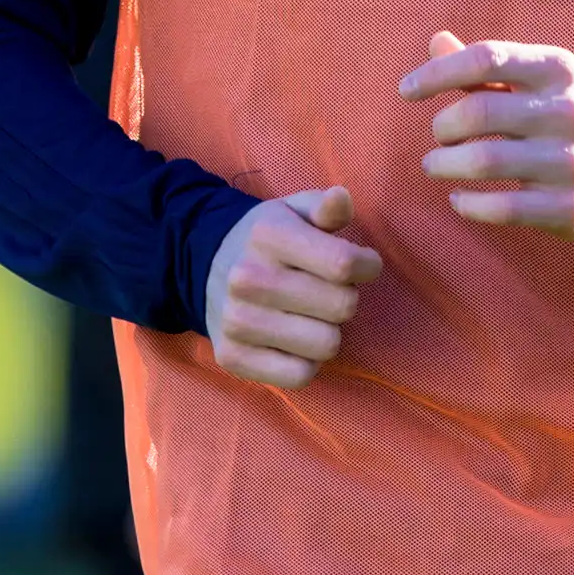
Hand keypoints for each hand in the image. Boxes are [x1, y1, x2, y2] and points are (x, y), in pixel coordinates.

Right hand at [203, 187, 382, 387]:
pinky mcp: (232, 357)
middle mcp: (247, 278)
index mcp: (268, 235)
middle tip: (327, 292)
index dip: (367, 266)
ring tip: (310, 315)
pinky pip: (300, 376)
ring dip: (328, 332)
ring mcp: (236, 321)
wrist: (206, 267)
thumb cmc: (269, 239)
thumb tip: (342, 199)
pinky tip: (294, 341)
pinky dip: (307, 362)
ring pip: (326, 345)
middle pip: (342, 307)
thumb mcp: (296, 212)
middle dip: (346, 299)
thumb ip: (326, 207)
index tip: (361, 265)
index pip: (345, 264)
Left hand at [400, 31, 573, 236]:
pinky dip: (467, 205)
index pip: (487, 57)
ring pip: (484, 161)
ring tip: (436, 165)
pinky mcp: (568, 206)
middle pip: (479, 112)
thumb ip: (484, 66)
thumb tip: (436, 42)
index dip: (437, 74)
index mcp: (557, 69)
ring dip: (445, 165)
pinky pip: (501, 208)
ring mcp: (571, 161)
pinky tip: (459, 199)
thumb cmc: (557, 117)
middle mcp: (568, 111)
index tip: (407, 91)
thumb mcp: (532, 83)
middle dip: (443, 127)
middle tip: (440, 136)